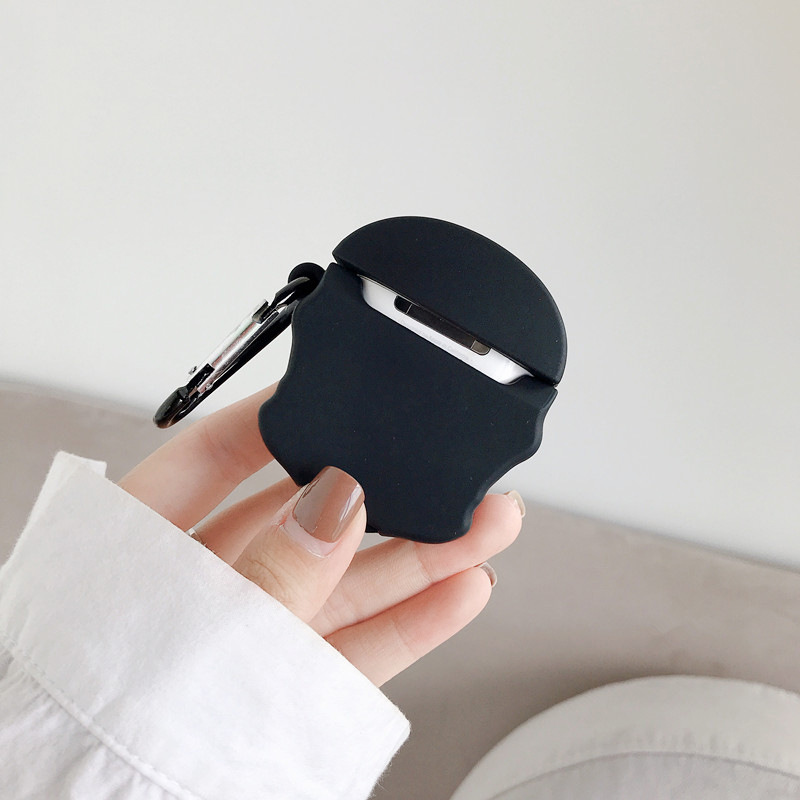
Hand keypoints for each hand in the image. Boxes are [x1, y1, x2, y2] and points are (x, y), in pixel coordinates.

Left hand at [119, 384, 522, 685]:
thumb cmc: (90, 729)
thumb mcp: (194, 633)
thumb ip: (270, 571)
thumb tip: (334, 500)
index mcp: (145, 544)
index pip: (218, 454)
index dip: (283, 417)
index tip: (343, 393)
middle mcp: (204, 582)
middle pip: (307, 516)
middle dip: (387, 492)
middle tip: (448, 471)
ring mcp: (252, 634)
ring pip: (348, 580)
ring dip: (423, 555)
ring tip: (486, 524)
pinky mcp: (286, 686)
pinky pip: (358, 646)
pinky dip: (414, 622)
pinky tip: (461, 589)